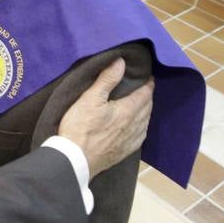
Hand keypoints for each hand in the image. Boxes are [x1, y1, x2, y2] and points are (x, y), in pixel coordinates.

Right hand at [56, 59, 153, 176]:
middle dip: (148, 96)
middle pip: (147, 108)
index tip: (148, 77)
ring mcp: (130, 141)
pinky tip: (139, 128)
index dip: (148, 84)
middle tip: (145, 88)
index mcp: (127, 111)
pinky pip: (140, 137)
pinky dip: (142, 127)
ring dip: (146, 111)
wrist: (75, 161)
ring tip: (143, 104)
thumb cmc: (80, 127)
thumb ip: (107, 79)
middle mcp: (133, 126)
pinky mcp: (124, 152)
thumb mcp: (90, 98)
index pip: (145, 94)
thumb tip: (121, 62)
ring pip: (145, 123)